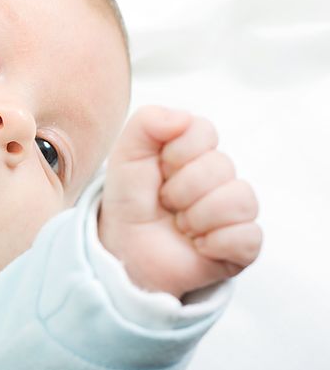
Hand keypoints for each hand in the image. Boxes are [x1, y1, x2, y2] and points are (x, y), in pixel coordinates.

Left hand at [98, 106, 261, 299]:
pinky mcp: (241, 246)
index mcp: (195, 152)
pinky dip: (215, 243)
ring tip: (180, 227)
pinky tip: (197, 246)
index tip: (159, 171)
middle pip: (220, 165)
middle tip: (165, 204)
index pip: (204, 131)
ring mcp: (233, 212)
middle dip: (180, 189)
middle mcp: (220, 178)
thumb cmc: (128, 202)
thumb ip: (146, 124)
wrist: (123, 251)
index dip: (176, 152)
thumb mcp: (126, 157)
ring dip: (197, 216)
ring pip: (239, 199)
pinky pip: (248, 236)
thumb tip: (182, 118)